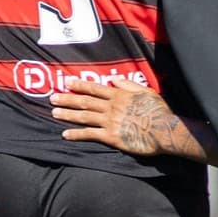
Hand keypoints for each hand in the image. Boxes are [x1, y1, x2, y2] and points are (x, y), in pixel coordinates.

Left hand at [51, 79, 182, 156]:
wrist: (164, 130)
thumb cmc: (158, 111)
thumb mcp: (146, 92)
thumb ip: (128, 85)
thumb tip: (113, 79)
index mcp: (119, 95)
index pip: (95, 89)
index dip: (80, 85)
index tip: (67, 82)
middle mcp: (111, 107)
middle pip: (85, 101)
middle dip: (67, 99)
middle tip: (52, 98)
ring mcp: (110, 122)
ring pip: (84, 116)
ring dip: (68, 114)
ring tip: (54, 113)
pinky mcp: (111, 137)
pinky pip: (90, 134)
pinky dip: (76, 134)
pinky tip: (65, 134)